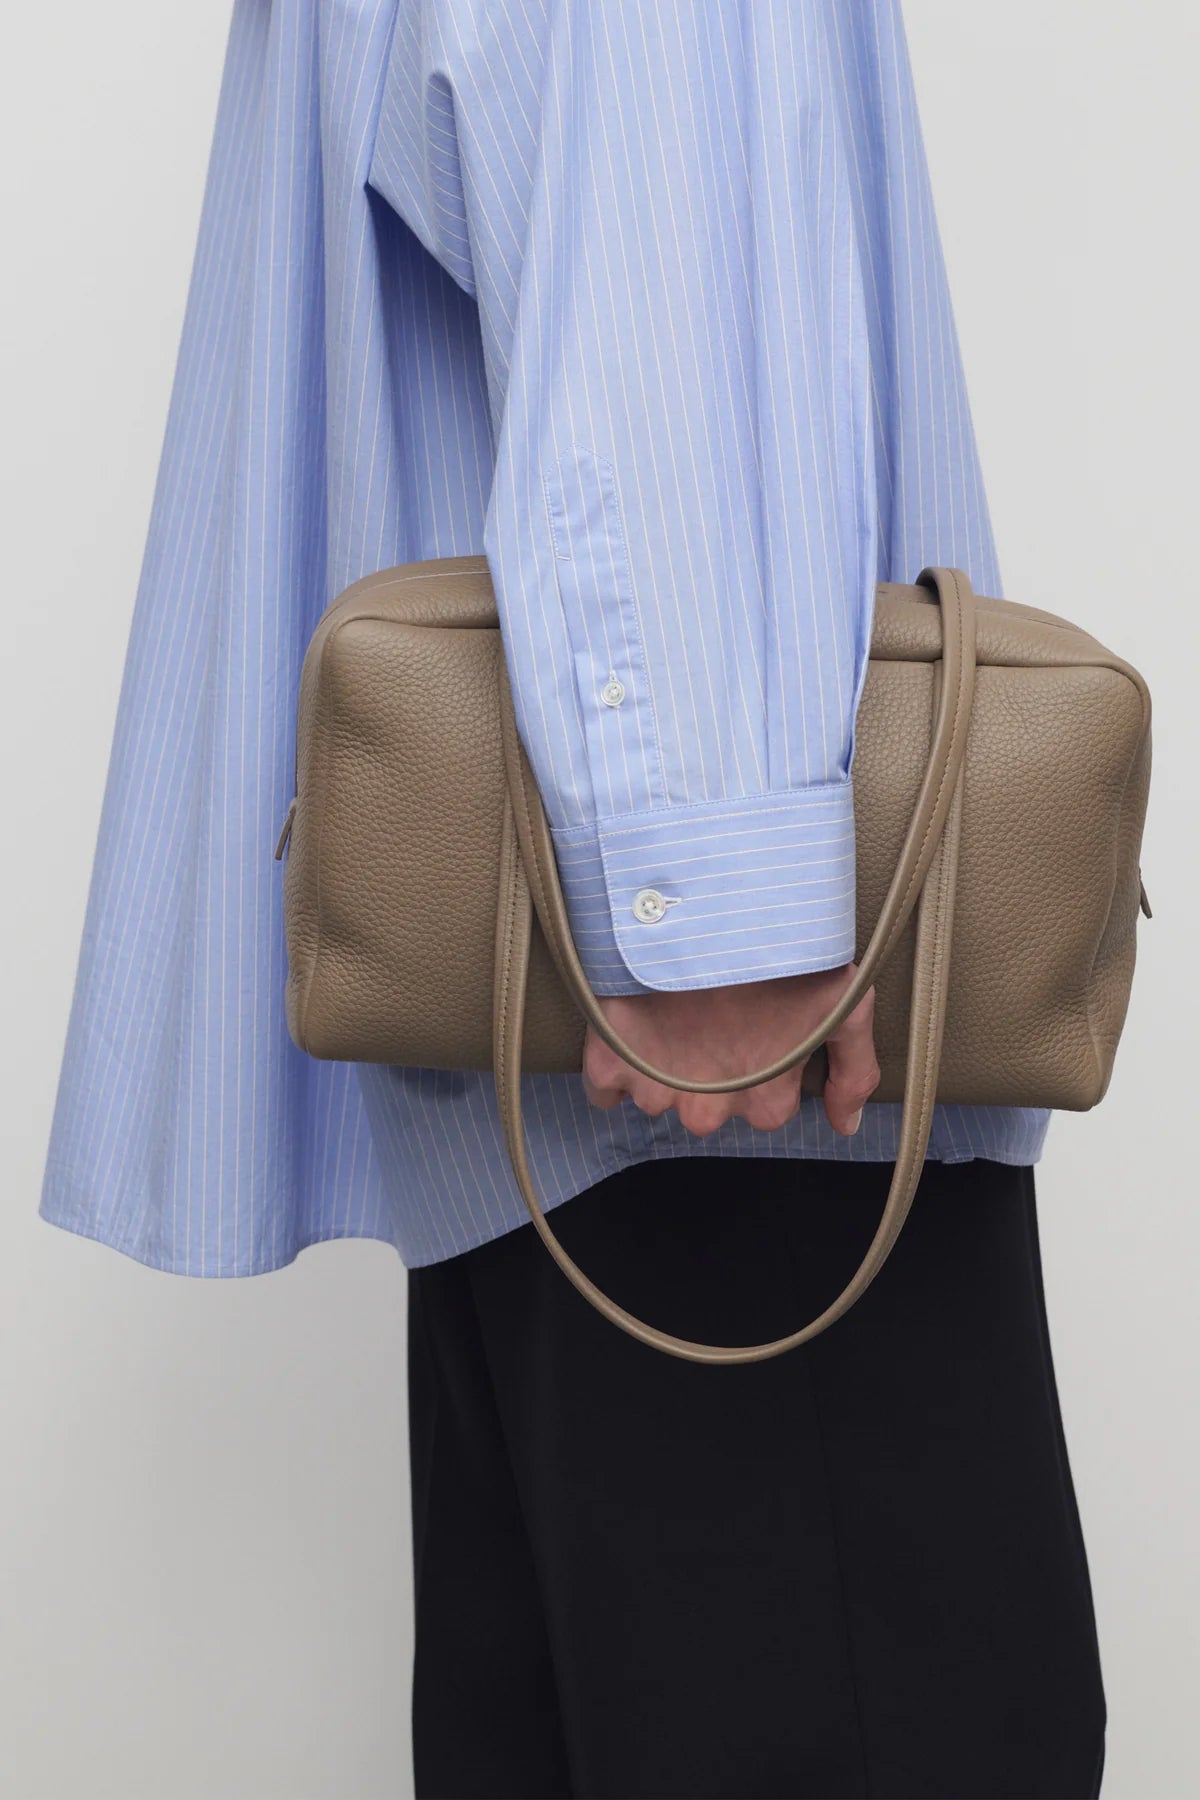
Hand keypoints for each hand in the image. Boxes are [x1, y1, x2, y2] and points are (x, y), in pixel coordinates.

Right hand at [580, 963, 878, 1137]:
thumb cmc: (781, 951)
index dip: (763, 1064)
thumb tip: (846, 1123)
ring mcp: (655, 1092)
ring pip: (658, 1097)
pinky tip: (633, 1026)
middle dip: (711, 1069)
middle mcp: (710, 1110)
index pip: (766, 1107)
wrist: (704, 906)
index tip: (757, 1025)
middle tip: (713, 1013)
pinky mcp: (608, 1065)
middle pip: (709, 1106)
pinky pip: (604, 1090)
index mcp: (766, 1102)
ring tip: (673, 1009)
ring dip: (662, 1064)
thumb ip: (855, 1071)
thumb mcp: (843, 1003)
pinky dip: (614, 1064)